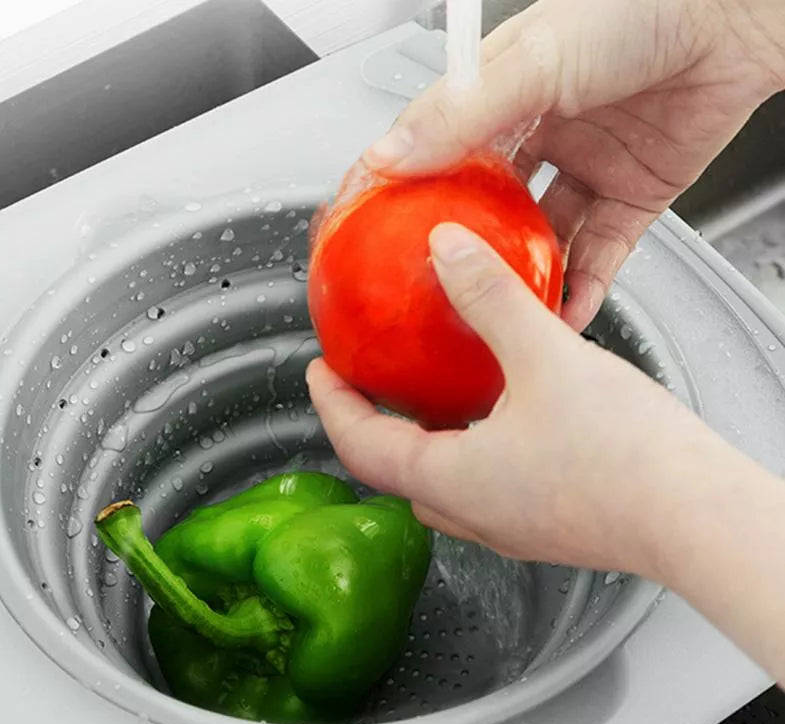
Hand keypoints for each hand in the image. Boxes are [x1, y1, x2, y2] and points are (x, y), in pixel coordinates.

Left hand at [307, 223, 784, 676]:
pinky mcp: (546, 527)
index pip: (359, 444)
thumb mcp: (545, 358)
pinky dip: (473, 450)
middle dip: (373, 424)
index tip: (320, 372)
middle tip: (371, 382)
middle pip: (394, 470)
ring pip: (442, 482)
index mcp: (448, 480)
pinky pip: (486, 487)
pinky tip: (506, 414)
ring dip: (426, 440)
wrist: (698, 518)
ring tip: (434, 392)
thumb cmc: (625, 460)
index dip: (330, 404)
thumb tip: (447, 250)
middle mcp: (470, 514)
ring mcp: (508, 528)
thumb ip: (489, 298)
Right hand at [364, 0, 784, 329]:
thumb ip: (460, 114)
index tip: (364, 227)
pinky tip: (562, 312)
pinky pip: (598, 253)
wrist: (738, 15)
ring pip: (538, 239)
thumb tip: (390, 157)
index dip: (398, 187)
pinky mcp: (631, 196)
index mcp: (503, 92)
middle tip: (432, 285)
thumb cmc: (640, 9)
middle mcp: (541, 131)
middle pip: (484, 204)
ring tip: (495, 315)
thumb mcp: (534, 60)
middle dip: (460, 246)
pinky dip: (582, 288)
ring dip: (520, 278)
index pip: (434, 147)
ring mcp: (585, 167)